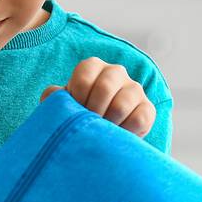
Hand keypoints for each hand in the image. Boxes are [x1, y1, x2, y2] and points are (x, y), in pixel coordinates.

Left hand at [41, 57, 155, 137]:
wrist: (101, 131)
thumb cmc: (79, 113)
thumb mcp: (64, 104)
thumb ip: (55, 98)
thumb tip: (53, 95)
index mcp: (93, 66)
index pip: (84, 78)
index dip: (77, 101)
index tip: (75, 114)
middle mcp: (116, 72)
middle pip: (104, 88)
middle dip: (93, 112)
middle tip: (89, 125)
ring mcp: (134, 89)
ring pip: (121, 105)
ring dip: (108, 124)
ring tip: (102, 132)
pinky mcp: (148, 108)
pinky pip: (139, 119)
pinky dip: (125, 131)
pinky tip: (117, 135)